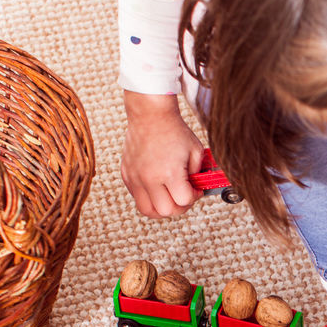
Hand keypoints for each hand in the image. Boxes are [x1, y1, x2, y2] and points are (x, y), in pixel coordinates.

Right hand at [120, 92, 203, 217]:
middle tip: (184, 195)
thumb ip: (199, 175)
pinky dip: (149, 198)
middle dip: (179, 206)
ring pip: (147, 210)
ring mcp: (135, 177)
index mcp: (168, 172)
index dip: (194, 196)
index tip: (196, 188)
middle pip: (166, 211)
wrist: (150, 115)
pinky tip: (158, 187)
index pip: (184, 201)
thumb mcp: (196, 152)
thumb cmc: (174, 131)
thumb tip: (198, 190)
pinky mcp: (126, 175)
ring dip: (161, 208)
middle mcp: (149, 178)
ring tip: (170, 197)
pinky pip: (137, 197)